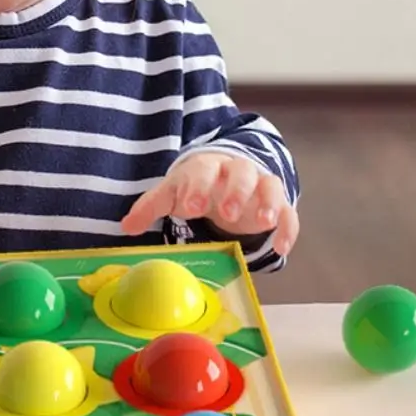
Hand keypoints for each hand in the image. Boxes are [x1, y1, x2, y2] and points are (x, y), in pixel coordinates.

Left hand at [120, 152, 298, 255]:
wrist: (227, 176)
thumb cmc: (197, 186)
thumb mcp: (173, 193)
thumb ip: (151, 207)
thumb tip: (126, 227)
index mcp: (206, 167)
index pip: (202, 170)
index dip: (196, 188)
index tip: (189, 208)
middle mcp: (236, 171)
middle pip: (241, 171)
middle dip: (234, 191)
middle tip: (224, 212)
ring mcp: (260, 185)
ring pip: (270, 184)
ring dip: (267, 201)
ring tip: (262, 222)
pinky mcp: (278, 203)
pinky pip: (289, 212)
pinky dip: (287, 228)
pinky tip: (280, 247)